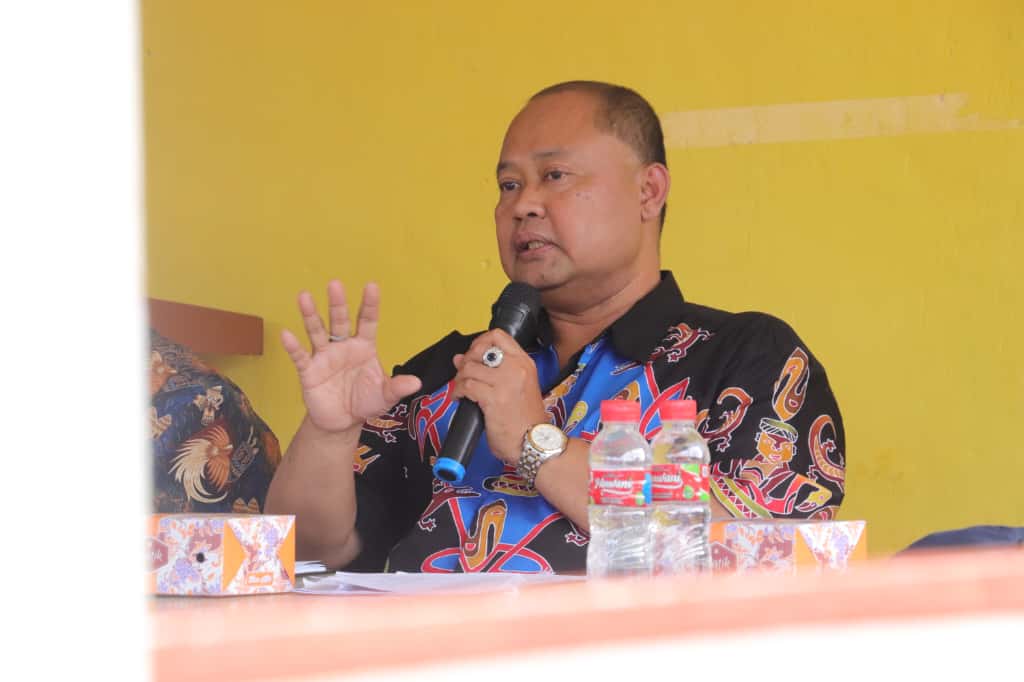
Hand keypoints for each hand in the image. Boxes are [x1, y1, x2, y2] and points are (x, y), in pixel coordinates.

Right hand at [281, 280, 420, 433]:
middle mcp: (343, 346)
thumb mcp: (385, 396)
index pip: (367, 321)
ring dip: (311, 315)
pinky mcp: (309, 371)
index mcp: (364, 346)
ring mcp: (324, 356)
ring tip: (304, 297)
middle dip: (337, 303)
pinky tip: (286, 334)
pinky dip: (293, 346)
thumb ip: (397, 387)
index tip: (371, 286)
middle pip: (340, 320)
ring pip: (317, 331)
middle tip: (335, 284)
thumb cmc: (366, 402)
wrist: (343, 422)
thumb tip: (416, 383)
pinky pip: (300, 356)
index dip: (370, 304)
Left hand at [450, 329, 547, 465]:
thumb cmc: (526, 421)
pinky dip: (458, 391)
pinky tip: (460, 399)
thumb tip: (460, 358)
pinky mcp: (494, 398)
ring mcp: (505, 382)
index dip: (479, 342)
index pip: (498, 336)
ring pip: (470, 367)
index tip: (473, 355)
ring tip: (461, 389)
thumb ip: (491, 371)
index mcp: (524, 363)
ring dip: (460, 378)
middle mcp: (516, 368)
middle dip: (466, 361)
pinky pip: (467, 385)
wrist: (535, 443)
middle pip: (480, 349)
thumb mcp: (515, 388)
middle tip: (464, 375)